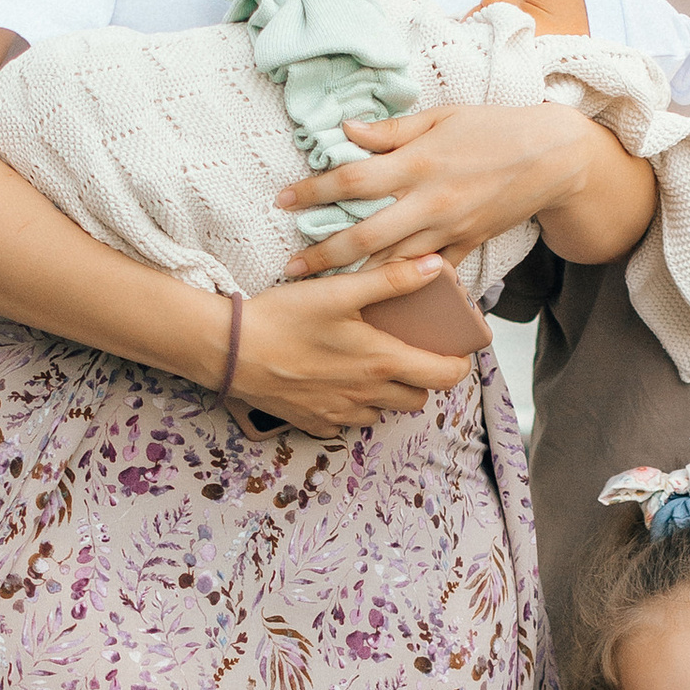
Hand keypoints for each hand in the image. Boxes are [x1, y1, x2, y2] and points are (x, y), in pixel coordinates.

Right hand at [228, 259, 478, 437]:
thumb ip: (391, 279)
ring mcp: (340, 413)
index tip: (456, 351)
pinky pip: (349, 422)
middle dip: (423, 379)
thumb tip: (436, 267)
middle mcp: (366, 395)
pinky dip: (355, 406)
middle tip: (411, 352)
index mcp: (380, 362)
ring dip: (389, 394)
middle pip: (418, 398)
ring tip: (374, 365)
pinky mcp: (315, 422)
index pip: (444, 376)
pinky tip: (339, 381)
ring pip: (385, 412)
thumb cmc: (283, 318)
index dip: (459, 364)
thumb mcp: (339, 291)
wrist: (230, 351)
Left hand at [277, 99, 602, 277]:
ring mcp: (450, 230)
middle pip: (366, 234)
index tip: (282, 200)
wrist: (552, 156)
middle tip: (290, 267)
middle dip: (324, 254)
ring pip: (394, 265)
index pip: (354, 178)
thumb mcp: (440, 117)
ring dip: (357, 280)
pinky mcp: (468, 246)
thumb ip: (392, 130)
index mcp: (419, 163)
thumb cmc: (494, 128)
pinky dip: (407, 292)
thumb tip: (346, 130)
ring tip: (323, 293)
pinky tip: (380, 305)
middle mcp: (430, 202)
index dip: (314, 190)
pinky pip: (432, 277)